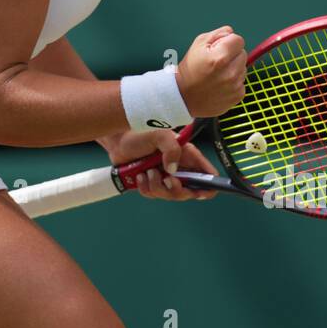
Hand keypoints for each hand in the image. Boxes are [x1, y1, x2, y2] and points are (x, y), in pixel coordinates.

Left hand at [103, 129, 218, 201]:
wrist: (117, 140)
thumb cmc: (139, 133)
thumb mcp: (159, 134)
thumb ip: (171, 148)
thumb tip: (173, 171)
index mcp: (187, 155)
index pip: (207, 174)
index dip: (209, 186)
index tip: (200, 192)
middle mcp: (179, 168)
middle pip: (190, 192)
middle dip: (178, 190)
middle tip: (167, 180)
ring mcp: (165, 177)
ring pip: (170, 195)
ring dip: (157, 186)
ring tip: (147, 171)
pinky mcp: (152, 183)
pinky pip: (154, 195)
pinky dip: (146, 188)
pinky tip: (139, 176)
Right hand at [176, 26, 246, 117]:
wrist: (183, 97)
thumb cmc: (189, 69)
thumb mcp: (198, 45)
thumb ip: (217, 34)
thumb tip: (231, 32)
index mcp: (220, 58)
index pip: (238, 40)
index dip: (228, 42)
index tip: (218, 49)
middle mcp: (231, 73)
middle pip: (242, 54)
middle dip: (232, 55)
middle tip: (216, 63)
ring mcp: (235, 86)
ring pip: (243, 68)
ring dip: (233, 69)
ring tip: (217, 75)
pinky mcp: (238, 96)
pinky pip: (242, 82)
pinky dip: (234, 82)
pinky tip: (220, 85)